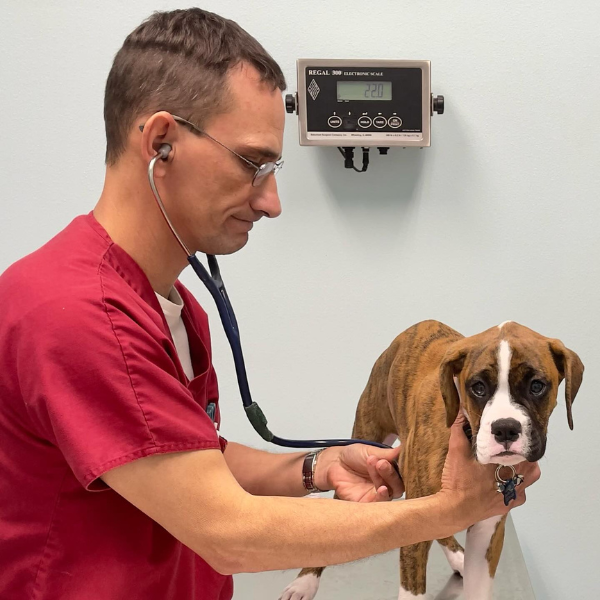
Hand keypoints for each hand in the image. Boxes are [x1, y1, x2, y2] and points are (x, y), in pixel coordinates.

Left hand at [315, 444, 404, 502]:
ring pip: (390, 494)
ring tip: (376, 466)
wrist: (333, 462)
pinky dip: (382, 497)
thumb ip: (388, 454)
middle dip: (391, 473)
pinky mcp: (366, 504)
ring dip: (384, 480)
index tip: (393, 457)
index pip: (403, 474)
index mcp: (390, 472)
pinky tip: (381, 488)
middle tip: (381, 462)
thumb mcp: (371, 451)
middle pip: (398, 485)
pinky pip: (378, 505)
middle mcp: (386, 484)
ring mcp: (377, 495)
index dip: (401, 467)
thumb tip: (404, 448)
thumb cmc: (352, 456)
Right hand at [438, 413, 540, 530]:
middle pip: (531, 465)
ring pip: (528, 480)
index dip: (519, 443)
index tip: (513, 438)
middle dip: (523, 457)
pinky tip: (502, 484)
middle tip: (511, 452)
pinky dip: (514, 488)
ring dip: (522, 472)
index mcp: (505, 463)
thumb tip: (463, 410)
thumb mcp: (456, 450)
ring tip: (509, 467)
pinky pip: (519, 495)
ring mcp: (513, 495)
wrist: (454, 508)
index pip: (522, 450)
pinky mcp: (508, 506)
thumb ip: (460, 429)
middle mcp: (515, 479)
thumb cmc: (458, 479)